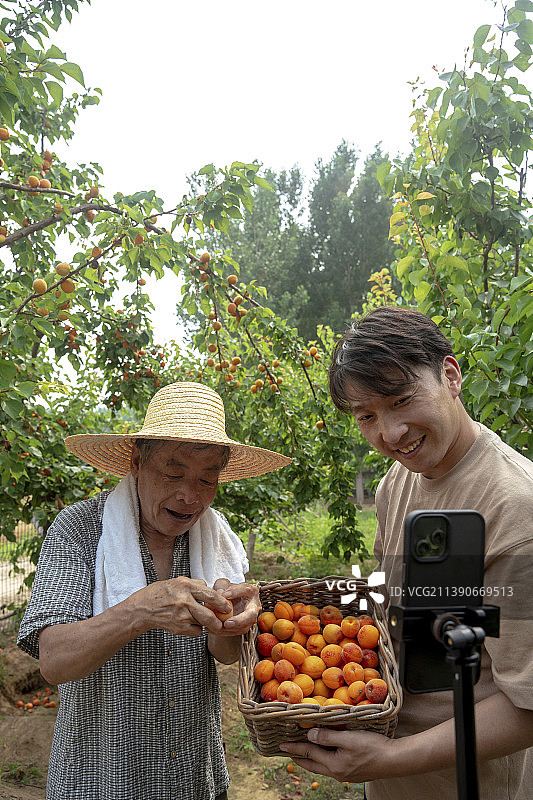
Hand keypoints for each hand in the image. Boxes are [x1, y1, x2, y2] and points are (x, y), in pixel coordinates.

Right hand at [133, 576, 232, 636]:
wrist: (143, 609)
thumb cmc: (161, 593)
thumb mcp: (178, 582)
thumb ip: (195, 585)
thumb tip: (210, 589)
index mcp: (186, 587)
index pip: (210, 594)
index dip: (222, 602)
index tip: (228, 606)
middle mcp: (184, 601)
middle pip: (209, 615)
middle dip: (219, 621)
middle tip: (223, 622)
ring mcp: (181, 616)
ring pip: (203, 624)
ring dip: (206, 623)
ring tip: (202, 619)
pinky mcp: (178, 628)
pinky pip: (196, 631)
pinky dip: (196, 629)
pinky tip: (189, 623)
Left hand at [211, 578, 260, 635]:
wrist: (229, 602)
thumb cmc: (227, 591)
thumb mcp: (222, 584)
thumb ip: (221, 586)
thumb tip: (221, 594)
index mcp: (250, 591)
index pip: (245, 589)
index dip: (235, 592)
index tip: (224, 595)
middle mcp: (253, 605)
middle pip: (251, 615)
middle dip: (239, 620)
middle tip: (226, 623)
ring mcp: (250, 618)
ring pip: (244, 627)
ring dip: (230, 629)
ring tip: (216, 626)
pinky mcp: (244, 627)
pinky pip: (236, 632)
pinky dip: (226, 632)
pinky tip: (215, 629)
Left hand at [280, 727, 397, 782]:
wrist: (394, 760)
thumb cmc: (372, 747)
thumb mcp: (348, 738)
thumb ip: (328, 736)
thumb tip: (310, 735)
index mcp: (334, 765)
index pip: (309, 753)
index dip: (295, 747)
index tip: (281, 745)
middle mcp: (337, 773)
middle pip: (313, 765)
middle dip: (299, 758)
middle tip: (288, 752)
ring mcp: (346, 774)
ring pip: (323, 767)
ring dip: (312, 759)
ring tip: (304, 754)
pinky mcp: (354, 772)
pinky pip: (333, 766)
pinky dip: (324, 760)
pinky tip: (326, 755)